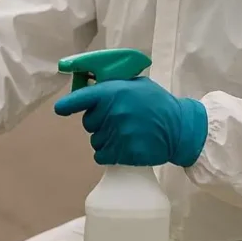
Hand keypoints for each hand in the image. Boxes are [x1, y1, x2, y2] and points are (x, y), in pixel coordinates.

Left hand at [53, 77, 207, 166]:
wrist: (180, 128)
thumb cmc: (158, 103)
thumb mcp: (137, 84)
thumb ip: (114, 85)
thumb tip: (89, 85)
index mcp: (115, 92)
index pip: (82, 98)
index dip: (68, 104)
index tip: (60, 109)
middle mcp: (114, 112)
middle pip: (88, 123)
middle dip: (98, 122)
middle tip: (116, 120)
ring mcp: (119, 134)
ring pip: (95, 141)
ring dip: (105, 139)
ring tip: (125, 134)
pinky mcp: (125, 153)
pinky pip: (102, 156)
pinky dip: (108, 154)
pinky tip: (122, 148)